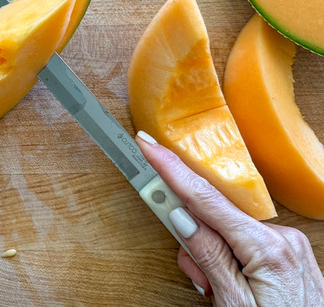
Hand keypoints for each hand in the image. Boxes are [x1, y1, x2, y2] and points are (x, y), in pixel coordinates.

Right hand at [135, 131, 323, 305]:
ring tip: (217, 294)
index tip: (149, 146)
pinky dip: (228, 261)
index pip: (206, 200)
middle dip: (193, 240)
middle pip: (213, 219)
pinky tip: (230, 286)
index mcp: (267, 247)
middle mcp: (280, 238)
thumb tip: (181, 216)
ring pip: (226, 234)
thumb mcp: (233, 304)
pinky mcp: (287, 253)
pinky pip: (243, 244)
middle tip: (198, 280)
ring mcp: (286, 245)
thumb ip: (207, 257)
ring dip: (211, 259)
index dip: (171, 170)